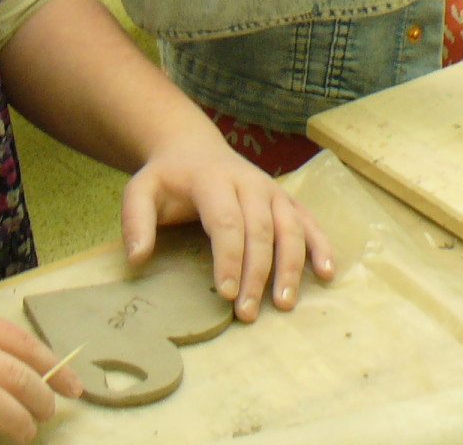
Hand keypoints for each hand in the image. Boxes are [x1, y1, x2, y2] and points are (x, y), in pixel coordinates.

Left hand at [121, 125, 334, 322]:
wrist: (194, 149)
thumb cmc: (168, 178)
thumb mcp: (140, 190)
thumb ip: (135, 220)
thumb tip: (137, 258)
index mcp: (214, 179)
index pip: (226, 221)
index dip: (228, 258)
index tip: (224, 294)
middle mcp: (250, 182)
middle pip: (260, 229)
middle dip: (256, 273)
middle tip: (246, 313)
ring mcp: (272, 190)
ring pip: (290, 227)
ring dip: (291, 266)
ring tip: (284, 303)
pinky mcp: (285, 199)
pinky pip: (308, 221)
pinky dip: (321, 244)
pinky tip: (327, 272)